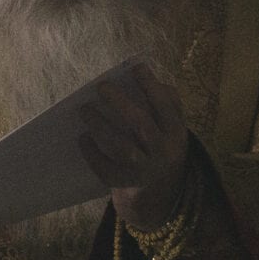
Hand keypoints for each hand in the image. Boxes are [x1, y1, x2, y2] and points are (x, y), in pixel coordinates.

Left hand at [78, 59, 191, 230]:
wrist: (160, 192)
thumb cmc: (161, 145)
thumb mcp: (172, 127)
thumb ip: (167, 102)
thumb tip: (150, 77)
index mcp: (176, 134)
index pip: (165, 106)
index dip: (151, 86)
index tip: (136, 67)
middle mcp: (162, 153)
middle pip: (141, 125)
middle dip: (120, 103)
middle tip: (101, 86)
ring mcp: (144, 170)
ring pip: (122, 147)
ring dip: (101, 126)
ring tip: (84, 109)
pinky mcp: (126, 183)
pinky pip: (107, 169)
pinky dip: (93, 154)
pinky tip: (83, 137)